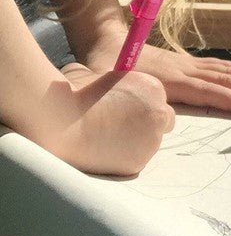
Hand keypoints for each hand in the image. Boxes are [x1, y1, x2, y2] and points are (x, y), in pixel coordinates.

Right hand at [60, 64, 175, 176]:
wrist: (63, 123)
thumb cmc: (74, 95)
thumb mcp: (89, 73)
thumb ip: (104, 78)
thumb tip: (97, 79)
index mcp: (151, 88)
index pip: (156, 97)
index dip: (139, 102)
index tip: (122, 106)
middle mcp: (159, 114)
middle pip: (162, 120)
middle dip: (145, 122)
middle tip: (119, 124)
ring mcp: (151, 141)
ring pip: (149, 142)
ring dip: (133, 140)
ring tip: (104, 137)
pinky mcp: (137, 162)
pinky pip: (134, 159)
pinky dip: (122, 157)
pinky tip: (101, 150)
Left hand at [85, 41, 230, 118]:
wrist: (105, 40)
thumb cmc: (108, 67)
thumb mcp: (115, 87)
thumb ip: (139, 100)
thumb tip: (160, 118)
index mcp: (172, 79)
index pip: (210, 91)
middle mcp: (186, 69)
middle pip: (228, 81)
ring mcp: (190, 64)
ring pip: (230, 73)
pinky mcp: (189, 63)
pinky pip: (222, 68)